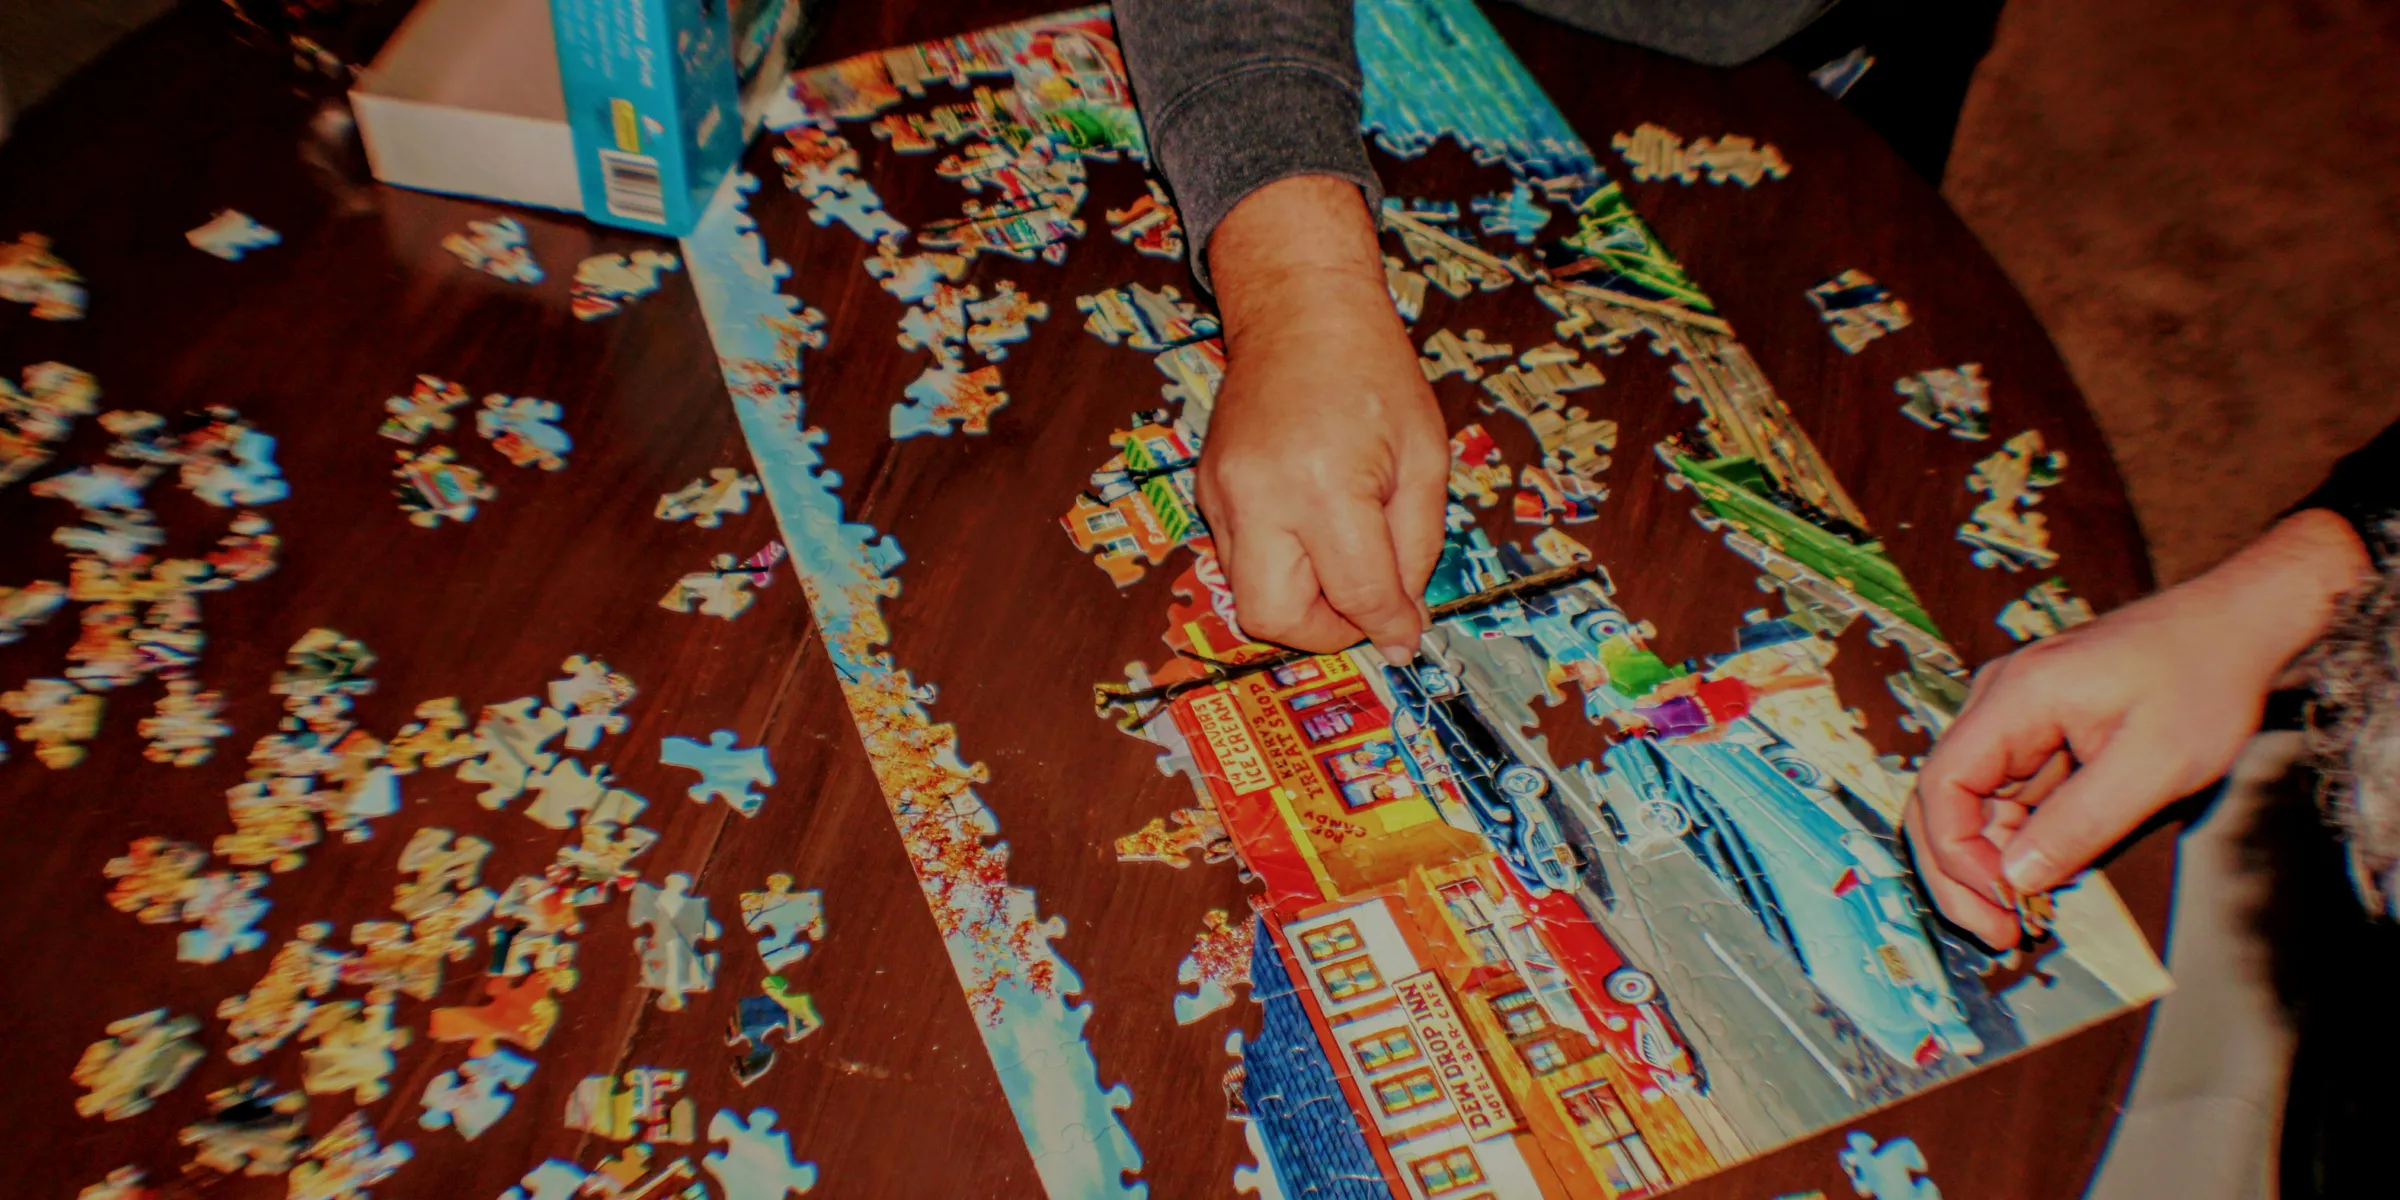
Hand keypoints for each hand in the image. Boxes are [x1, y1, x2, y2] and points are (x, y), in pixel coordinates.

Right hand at [1199, 176, 1448, 659]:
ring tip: (1341, 555)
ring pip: (1248, 597)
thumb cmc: (1371, 371)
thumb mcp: (1426, 458)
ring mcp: (1223, 494)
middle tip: (1363, 606)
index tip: (1406, 634)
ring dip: (1301, 599)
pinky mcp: (1207, 491)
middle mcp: (1261, 496)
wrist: (1300, 310)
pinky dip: (1280, 564)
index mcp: (1325, 484)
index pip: (1356, 594)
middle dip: (1325, 630)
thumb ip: (1416, 547)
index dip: (1389, 625)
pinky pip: (1239, 559)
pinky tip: (1310, 524)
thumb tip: (1400, 620)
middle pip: (1273, 619)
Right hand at [1908, 509, 2369, 947]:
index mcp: (2015, 698)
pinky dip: (2020, 841)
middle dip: (1959, 872)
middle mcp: (2000, 704)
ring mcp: (2017, 718)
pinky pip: (2011, 795)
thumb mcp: (2152, 766)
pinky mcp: (2040, 732)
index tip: (2001, 900)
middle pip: (1943, 799)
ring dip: (1990, 862)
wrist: (2235, 626)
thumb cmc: (2201, 679)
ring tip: (2025, 915)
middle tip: (1997, 931)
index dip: (1957, 852)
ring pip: (1974, 803)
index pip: (1943, 784)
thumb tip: (2015, 879)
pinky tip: (2045, 875)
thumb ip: (2079, 825)